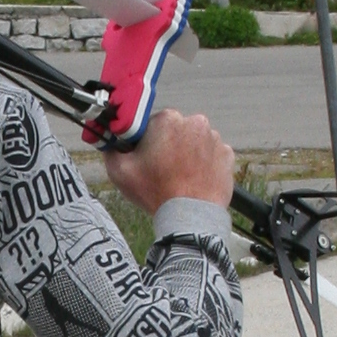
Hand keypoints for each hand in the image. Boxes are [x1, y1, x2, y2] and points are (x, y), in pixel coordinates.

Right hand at [103, 107, 234, 212]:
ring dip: (187, 153)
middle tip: (162, 169)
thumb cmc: (156, 193)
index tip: (146, 157)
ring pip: (195, 141)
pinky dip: (204, 163)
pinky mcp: (227, 155)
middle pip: (175, 130)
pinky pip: (211, 154)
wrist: (190, 217)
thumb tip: (109, 142)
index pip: (152, 124)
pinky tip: (194, 179)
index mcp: (168, 119)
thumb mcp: (120, 171)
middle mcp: (195, 122)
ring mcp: (214, 138)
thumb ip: (110, 149)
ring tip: (179, 177)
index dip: (146, 141)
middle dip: (168, 145)